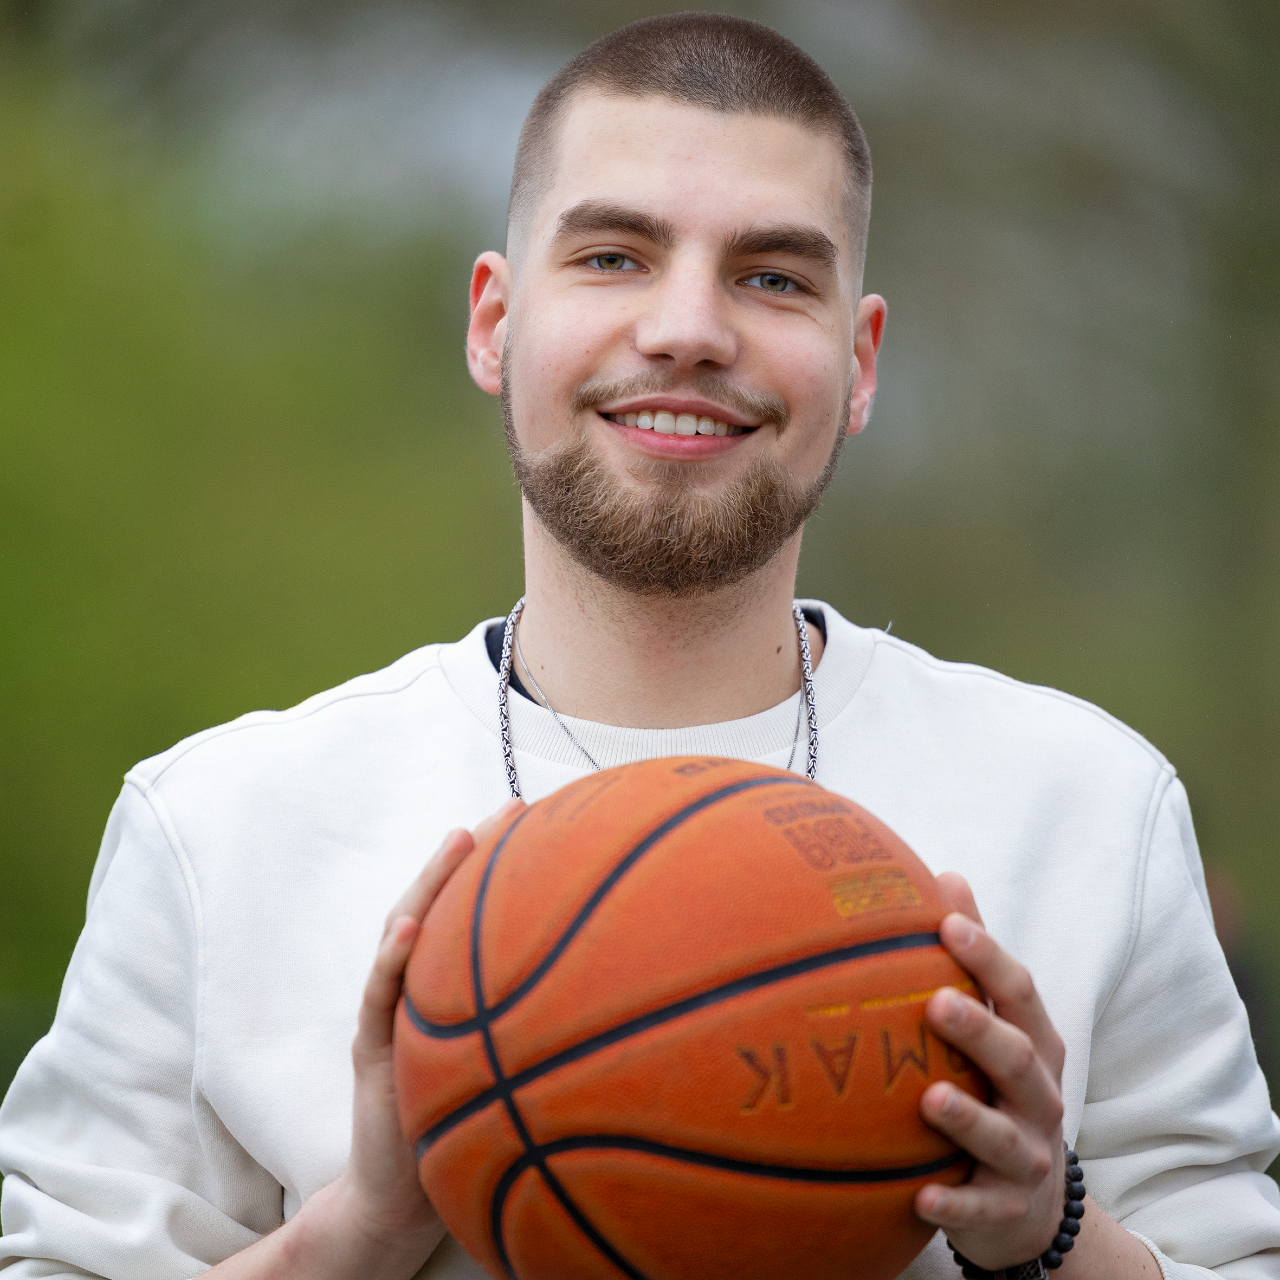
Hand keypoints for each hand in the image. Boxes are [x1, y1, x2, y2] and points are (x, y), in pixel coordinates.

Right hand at [210, 799, 525, 1279]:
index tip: (549, 818)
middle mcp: (417, 986)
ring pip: (404, 933)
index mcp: (448, 985)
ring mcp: (389, 1011)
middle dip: (473, 853)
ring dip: (429, 884)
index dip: (506, 864)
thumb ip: (537, 1027)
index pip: (475, 912)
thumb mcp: (506, 1064)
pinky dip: (392, 960)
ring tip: (458, 839)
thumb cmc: (462, 1122)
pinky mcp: (369, 1048)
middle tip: (511, 807)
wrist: (403, 1194)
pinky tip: (411, 930)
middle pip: (442, 904)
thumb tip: (621, 999)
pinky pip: (377, 997)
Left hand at [915, 873, 1065, 1269]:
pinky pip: (980, 1210)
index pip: (1019, 993)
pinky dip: (953, 1207)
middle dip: (980, 1029)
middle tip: (935, 1002)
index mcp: (1033, 1046)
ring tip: (929, 1097)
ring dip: (967, 1117)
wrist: (1031, 1209)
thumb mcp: (997, 1027)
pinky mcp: (1005, 1210)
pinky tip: (919, 1198)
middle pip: (1017, 1058)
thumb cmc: (997, 1091)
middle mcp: (1038, 1098)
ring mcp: (1025, 1156)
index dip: (987, 956)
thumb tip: (943, 874)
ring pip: (1001, 1136)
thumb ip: (974, 959)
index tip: (947, 921)